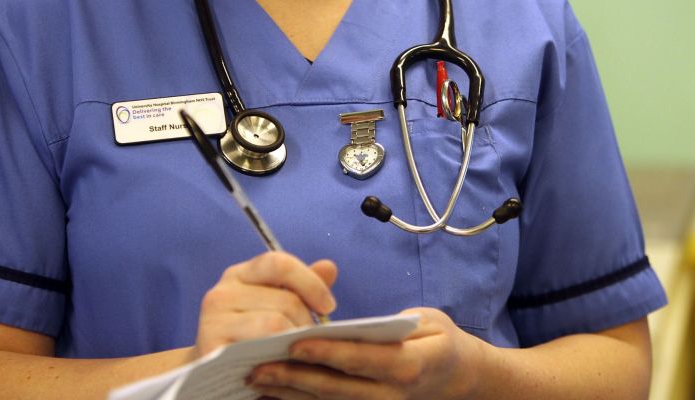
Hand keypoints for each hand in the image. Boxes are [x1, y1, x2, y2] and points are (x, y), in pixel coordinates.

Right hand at [193, 251, 337, 358]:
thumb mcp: (276, 308)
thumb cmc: (251, 339)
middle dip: (307, 323)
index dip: (310, 283)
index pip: (279, 263)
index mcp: (240, 275)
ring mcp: (212, 319)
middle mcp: (222, 292)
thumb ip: (301, 288)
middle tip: (311, 342)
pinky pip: (259, 346)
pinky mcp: (211, 346)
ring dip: (296, 342)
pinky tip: (281, 364)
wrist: (214, 376)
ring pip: (275, 323)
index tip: (328, 307)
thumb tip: (329, 267)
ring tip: (297, 354)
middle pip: (285, 299)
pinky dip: (278, 357)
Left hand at [247, 307, 485, 399]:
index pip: (361, 359)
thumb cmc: (439, 342)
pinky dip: (300, 399)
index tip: (295, 344)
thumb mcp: (429, 321)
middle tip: (259, 366)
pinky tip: (273, 390)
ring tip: (257, 379)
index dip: (327, 353)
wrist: (457, 378)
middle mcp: (390, 394)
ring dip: (289, 392)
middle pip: (336, 388)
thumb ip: (392, 325)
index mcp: (408, 365)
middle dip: (294, 378)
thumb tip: (354, 325)